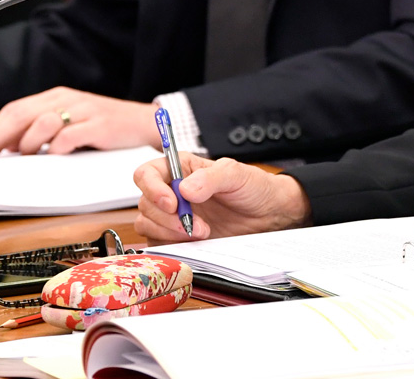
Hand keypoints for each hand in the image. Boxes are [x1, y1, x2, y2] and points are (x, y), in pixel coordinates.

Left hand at [0, 88, 159, 157]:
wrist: (144, 122)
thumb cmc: (104, 125)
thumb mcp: (71, 120)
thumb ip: (43, 127)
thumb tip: (8, 145)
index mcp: (57, 96)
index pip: (16, 109)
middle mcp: (68, 99)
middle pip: (22, 115)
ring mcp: (84, 111)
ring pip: (42, 123)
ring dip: (28, 143)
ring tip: (28, 155)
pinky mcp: (99, 125)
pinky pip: (68, 137)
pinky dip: (55, 149)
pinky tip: (54, 155)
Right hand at [133, 153, 312, 242]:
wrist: (268, 213)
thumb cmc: (253, 187)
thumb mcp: (236, 174)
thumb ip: (211, 177)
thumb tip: (184, 189)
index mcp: (181, 168)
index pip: (146, 173)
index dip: (152, 188)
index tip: (172, 203)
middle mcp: (172, 190)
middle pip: (146, 203)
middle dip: (167, 217)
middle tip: (194, 224)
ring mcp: (173, 215)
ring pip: (147, 224)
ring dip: (171, 232)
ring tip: (202, 232)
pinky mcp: (177, 235)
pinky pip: (158, 242)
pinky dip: (173, 244)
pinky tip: (195, 241)